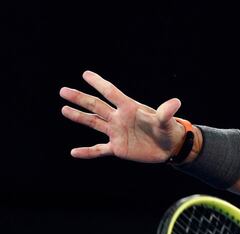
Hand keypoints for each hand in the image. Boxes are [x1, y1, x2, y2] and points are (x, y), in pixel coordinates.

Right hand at [60, 70, 185, 161]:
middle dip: (80, 98)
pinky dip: (87, 152)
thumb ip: (166, 112)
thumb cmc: (168, 129)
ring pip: (94, 123)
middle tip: (63, 91)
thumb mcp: (166, 121)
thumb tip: (176, 102)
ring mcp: (117, 133)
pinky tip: (74, 153)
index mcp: (129, 108)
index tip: (86, 74)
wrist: (169, 147)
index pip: (111, 93)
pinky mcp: (118, 148)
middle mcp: (119, 118)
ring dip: (79, 117)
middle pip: (96, 106)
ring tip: (64, 109)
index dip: (99, 83)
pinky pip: (99, 150)